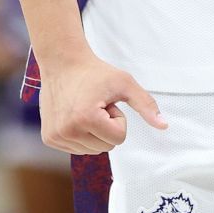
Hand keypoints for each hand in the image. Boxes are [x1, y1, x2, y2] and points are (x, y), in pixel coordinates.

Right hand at [36, 47, 167, 154]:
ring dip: (94, 131)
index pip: (118, 138)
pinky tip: (74, 114)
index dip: (118, 118)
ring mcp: (55, 136)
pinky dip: (82, 135)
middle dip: (106, 126)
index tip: (107, 101)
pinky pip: (77, 149)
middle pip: (106, 147)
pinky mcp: (49, 138)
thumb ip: (146, 105)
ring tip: (85, 108)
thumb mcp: (124, 83)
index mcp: (85, 119)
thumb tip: (164, 126)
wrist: (62, 62)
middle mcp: (67, 131)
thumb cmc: (95, 71)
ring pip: (92, 150)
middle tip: (95, 103)